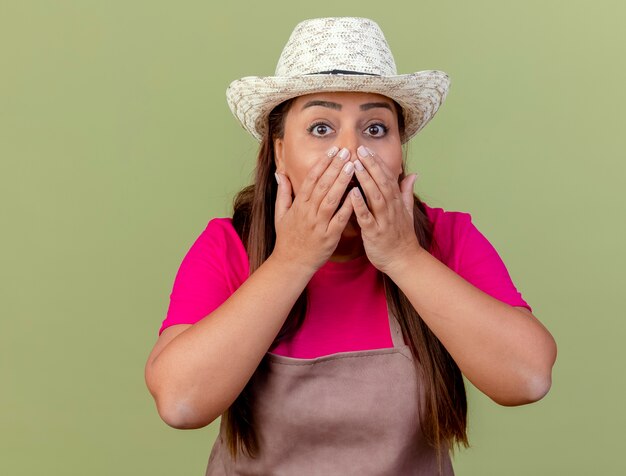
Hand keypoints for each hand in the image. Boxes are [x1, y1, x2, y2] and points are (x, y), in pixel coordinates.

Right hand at [272, 147, 355, 272]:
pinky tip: (357, 192)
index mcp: (298, 205)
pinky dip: (348, 205)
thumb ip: (283, 193)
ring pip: (332, 198)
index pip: (311, 179)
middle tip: (347, 151)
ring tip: (353, 166)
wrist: (292, 264)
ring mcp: (319, 224)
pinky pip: (340, 218)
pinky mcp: (329, 236)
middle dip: (335, 166)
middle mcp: (308, 212)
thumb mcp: (280, 214)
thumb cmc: (287, 238)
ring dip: (342, 181)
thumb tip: (279, 173)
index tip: (333, 150)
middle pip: (323, 185)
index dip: (323, 163)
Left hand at [349, 145, 421, 274]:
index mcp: (396, 202)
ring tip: (355, 165)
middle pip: (382, 182)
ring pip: (375, 196)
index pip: (387, 177)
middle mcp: (391, 208)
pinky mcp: (375, 233)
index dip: (377, 163)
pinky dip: (360, 205)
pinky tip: (352, 194)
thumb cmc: (401, 236)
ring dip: (366, 180)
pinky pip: (367, 218)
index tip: (367, 149)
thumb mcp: (407, 212)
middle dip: (371, 165)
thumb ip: (407, 192)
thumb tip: (413, 174)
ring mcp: (384, 220)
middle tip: (359, 150)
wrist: (404, 261)